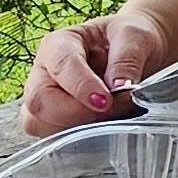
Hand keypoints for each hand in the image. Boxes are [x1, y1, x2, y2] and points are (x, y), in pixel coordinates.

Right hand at [22, 6, 170, 133]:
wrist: (139, 54)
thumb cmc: (129, 40)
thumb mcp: (134, 36)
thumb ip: (127, 58)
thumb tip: (119, 87)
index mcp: (59, 44)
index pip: (60, 66)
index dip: (81, 87)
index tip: (105, 101)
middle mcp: (43, 73)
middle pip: (39, 100)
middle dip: (75, 113)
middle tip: (109, 111)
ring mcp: (45, 100)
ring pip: (38, 124)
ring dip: (74, 130)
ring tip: (109, 118)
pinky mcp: (52, 122)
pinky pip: (51, 140)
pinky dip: (75, 142)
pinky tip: (101, 130)